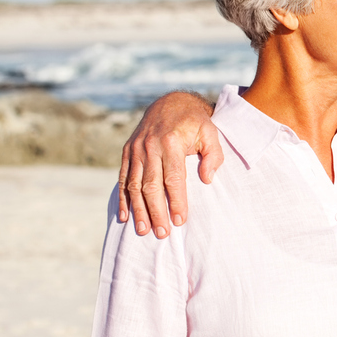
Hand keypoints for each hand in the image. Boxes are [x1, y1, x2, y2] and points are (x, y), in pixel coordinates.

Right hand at [118, 91, 221, 237]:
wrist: (170, 103)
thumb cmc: (195, 122)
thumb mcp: (211, 132)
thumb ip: (213, 155)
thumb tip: (208, 179)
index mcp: (171, 142)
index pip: (173, 178)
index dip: (175, 200)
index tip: (179, 220)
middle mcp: (149, 146)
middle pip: (151, 185)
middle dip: (156, 211)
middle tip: (162, 233)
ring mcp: (135, 150)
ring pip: (134, 185)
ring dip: (138, 210)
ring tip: (143, 230)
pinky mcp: (127, 152)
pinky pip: (123, 179)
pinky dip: (123, 199)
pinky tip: (125, 216)